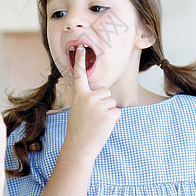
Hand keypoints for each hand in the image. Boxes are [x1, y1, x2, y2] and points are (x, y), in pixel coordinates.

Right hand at [65, 45, 119, 159]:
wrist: (79, 147)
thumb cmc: (78, 130)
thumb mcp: (77, 110)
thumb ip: (86, 100)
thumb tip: (100, 94)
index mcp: (80, 95)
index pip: (80, 75)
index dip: (81, 61)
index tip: (80, 48)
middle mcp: (89, 98)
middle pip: (106, 92)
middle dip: (104, 103)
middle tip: (94, 116)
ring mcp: (99, 106)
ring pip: (112, 102)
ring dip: (108, 112)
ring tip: (97, 122)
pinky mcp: (109, 115)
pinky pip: (117, 112)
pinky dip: (113, 119)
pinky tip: (103, 126)